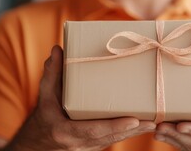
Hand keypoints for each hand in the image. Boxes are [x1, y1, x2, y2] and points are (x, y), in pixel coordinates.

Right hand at [7, 45, 155, 150]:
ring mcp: (87, 148)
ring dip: (134, 133)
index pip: (93, 130)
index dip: (114, 126)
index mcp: (64, 131)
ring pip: (113, 140)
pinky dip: (127, 133)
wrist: (35, 144)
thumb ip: (51, 74)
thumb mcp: (44, 96)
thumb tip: (58, 50)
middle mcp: (78, 143)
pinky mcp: (93, 147)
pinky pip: (112, 140)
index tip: (133, 120)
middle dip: (132, 130)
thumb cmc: (42, 117)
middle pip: (110, 138)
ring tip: (154, 121)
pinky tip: (143, 124)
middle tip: (153, 119)